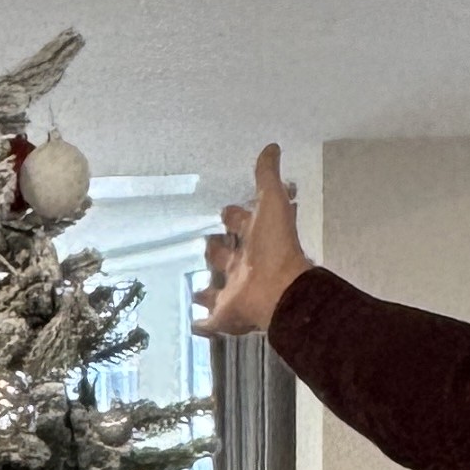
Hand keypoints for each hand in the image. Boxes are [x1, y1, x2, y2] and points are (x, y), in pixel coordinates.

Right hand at [194, 146, 312, 339]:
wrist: (278, 291)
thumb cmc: (275, 247)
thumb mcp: (272, 203)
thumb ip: (268, 177)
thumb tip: (272, 146)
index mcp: (255, 241)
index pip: (242, 225)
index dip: (235, 217)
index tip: (224, 211)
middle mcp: (244, 268)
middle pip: (227, 258)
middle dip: (216, 251)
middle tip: (203, 244)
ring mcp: (234, 293)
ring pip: (218, 291)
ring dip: (207, 290)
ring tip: (194, 288)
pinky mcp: (224, 315)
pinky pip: (210, 320)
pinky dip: (201, 323)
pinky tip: (191, 323)